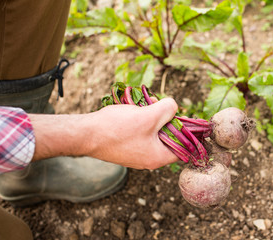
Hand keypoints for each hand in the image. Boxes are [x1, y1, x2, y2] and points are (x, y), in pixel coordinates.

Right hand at [30, 98, 178, 168]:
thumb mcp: (149, 116)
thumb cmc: (118, 129)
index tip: (183, 116)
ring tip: (145, 105)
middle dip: (166, 120)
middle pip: (167, 138)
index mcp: (158, 157)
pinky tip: (134, 111)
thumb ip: (168, 110)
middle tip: (160, 106)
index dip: (186, 131)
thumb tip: (174, 107)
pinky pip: (140, 134)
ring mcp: (136, 154)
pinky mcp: (126, 148)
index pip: (183, 148)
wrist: (85, 135)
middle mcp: (148, 159)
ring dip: (152, 118)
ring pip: (153, 134)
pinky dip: (141, 122)